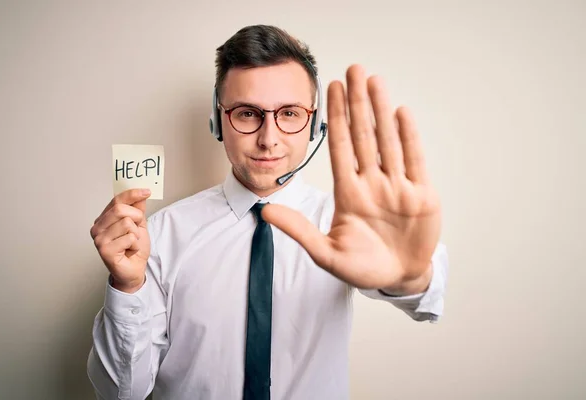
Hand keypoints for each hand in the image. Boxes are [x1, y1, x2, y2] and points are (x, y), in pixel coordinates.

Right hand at [90, 189, 150, 292]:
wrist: (134, 269)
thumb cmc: (134, 248)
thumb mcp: (139, 224)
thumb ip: (137, 209)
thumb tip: (140, 193)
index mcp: (103, 219)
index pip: (116, 200)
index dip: (132, 194)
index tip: (147, 191)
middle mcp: (97, 227)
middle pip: (120, 209)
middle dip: (136, 217)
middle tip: (138, 228)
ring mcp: (99, 239)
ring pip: (126, 223)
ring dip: (136, 233)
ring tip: (131, 242)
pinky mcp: (105, 250)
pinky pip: (128, 238)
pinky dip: (135, 244)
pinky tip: (129, 250)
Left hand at [263, 65, 440, 293]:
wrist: (398, 278)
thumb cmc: (362, 268)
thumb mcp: (326, 253)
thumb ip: (299, 231)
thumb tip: (264, 212)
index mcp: (348, 193)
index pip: (339, 147)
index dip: (335, 118)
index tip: (331, 89)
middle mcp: (371, 183)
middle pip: (362, 135)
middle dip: (357, 103)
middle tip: (354, 69)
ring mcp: (396, 186)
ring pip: (388, 141)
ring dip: (381, 111)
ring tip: (375, 81)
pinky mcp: (421, 194)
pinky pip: (413, 160)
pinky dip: (408, 137)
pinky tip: (400, 113)